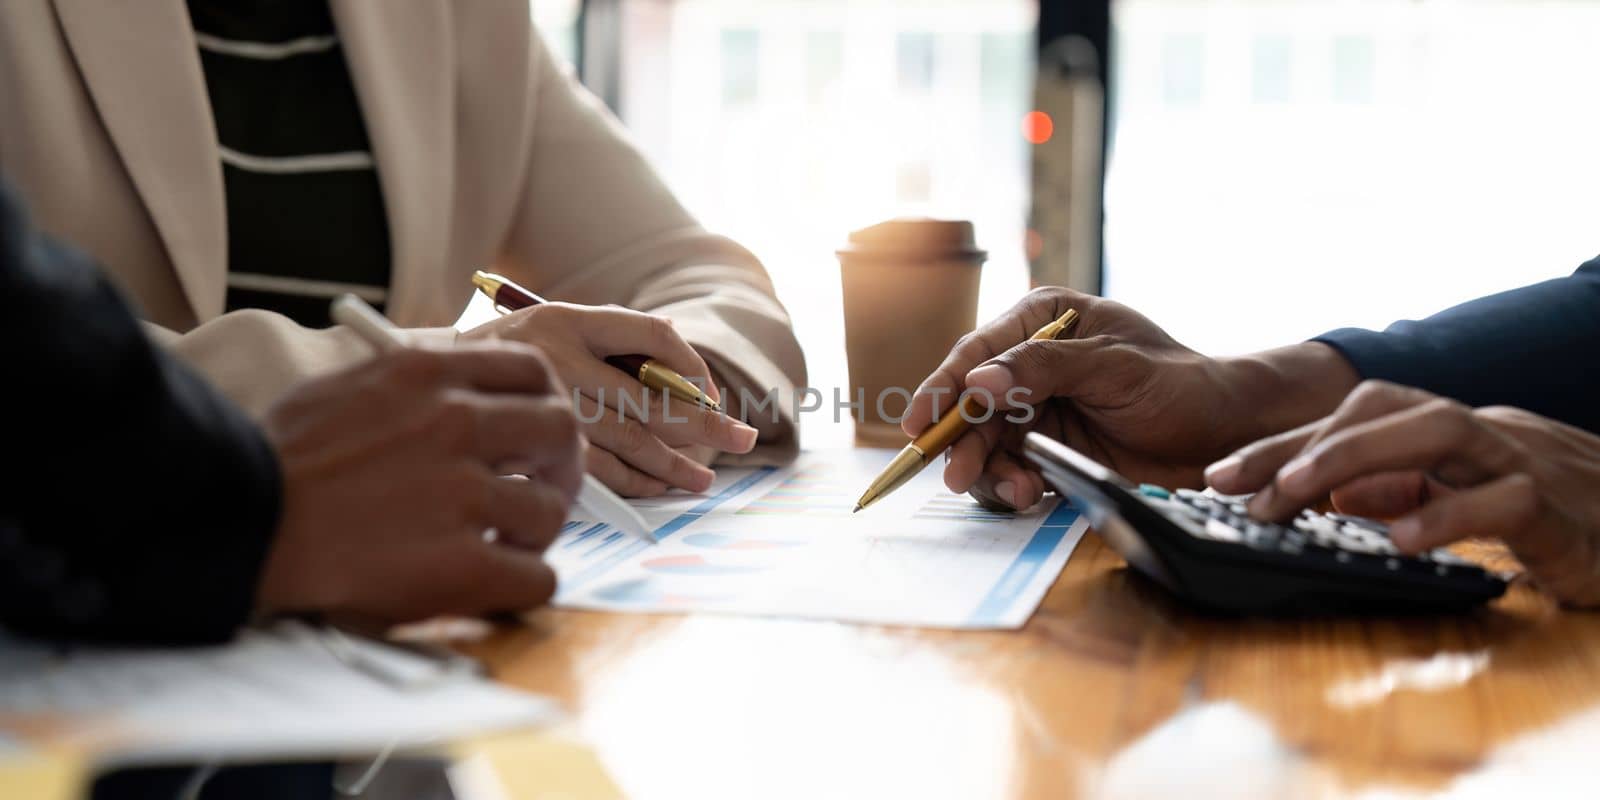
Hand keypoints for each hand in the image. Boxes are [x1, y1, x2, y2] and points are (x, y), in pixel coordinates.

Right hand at [254, 342, 582, 623]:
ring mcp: (463, 493)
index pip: (533, 372)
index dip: (547, 406)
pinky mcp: (462, 563)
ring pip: (550, 511)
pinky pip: (538, 576)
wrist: (238, 520)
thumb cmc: (276, 459)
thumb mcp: (346, 387)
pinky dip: (524, 584)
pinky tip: (493, 583)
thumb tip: (460, 390)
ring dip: (534, 533)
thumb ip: (413, 384)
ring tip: (500, 545)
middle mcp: (457, 423)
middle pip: (561, 434)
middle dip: (560, 467)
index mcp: (428, 373)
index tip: (539, 435)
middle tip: (541, 492)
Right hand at [464, 303, 757, 495]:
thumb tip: (687, 371)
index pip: (650, 334)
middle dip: (704, 423)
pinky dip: (635, 483)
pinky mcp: (531, 450)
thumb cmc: (499, 359)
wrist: (417, 384)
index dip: (690, 366)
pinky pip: (599, 472)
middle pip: (649, 396)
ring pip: (629, 440)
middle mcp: (556, 360)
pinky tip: (659, 488)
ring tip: (705, 479)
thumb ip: (606, 343)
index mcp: (565, 320)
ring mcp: (542, 408)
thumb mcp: (546, 331)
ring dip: (675, 464)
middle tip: (743, 440)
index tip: (711, 393)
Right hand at [903, 287, 1358, 509]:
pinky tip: (1030, 494)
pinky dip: (1012, 483)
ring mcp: (1038, 406)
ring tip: (1017, 491)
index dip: (944, 386)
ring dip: (991, 468)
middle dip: (963, 440)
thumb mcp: (1115, 368)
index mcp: (1044, 320)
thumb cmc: (1180, 384)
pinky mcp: (1048, 446)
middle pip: (972, 400)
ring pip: (987, 439)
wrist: (1225, 434)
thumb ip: (1044, 369)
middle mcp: (1031, 361)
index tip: (920, 421)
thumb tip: (978, 381)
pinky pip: (1011, 465)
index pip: (979, 350)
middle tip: (956, 475)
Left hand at [1207, 380, 1599, 606]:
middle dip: (1302, 444)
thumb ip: (1398, 490)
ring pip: (1437, 431)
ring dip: (1355, 457)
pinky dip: (1447, 515)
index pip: (1352, 418)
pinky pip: (1503, 501)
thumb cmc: (1549, 506)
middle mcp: (1476, 434)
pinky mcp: (1558, 511)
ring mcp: (1519, 462)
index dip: (1282, 442)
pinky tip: (1399, 539)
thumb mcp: (1458, 495)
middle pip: (1380, 411)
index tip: (1218, 476)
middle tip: (1239, 486)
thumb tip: (1327, 494)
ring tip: (1295, 489)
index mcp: (1444, 434)